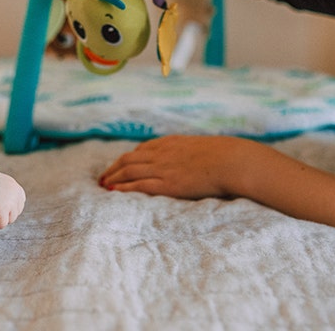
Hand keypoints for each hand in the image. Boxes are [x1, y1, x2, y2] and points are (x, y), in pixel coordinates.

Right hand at [0, 172, 24, 229]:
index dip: (8, 208)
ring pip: (9, 220)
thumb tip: (6, 209)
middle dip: (3, 214)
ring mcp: (11, 202)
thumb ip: (7, 196)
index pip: (19, 205)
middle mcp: (16, 195)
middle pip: (15, 214)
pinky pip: (1, 225)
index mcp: (16, 188)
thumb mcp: (0, 186)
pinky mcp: (2, 209)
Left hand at [97, 135, 263, 198]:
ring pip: (128, 171)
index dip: (127, 158)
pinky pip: (138, 185)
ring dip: (112, 178)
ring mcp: (164, 168)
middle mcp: (163, 154)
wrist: (232, 161)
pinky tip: (113, 192)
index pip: (142, 150)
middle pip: (128, 159)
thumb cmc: (226, 157)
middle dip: (113, 168)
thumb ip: (193, 154)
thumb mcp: (205, 149)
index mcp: (172, 143)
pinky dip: (123, 188)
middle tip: (102, 177)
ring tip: (102, 186)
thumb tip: (197, 161)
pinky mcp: (167, 184)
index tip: (119, 165)